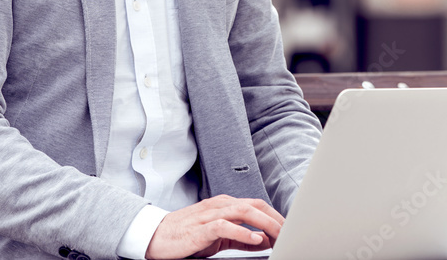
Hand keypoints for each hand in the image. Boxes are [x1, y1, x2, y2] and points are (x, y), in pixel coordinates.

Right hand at [145, 194, 283, 258]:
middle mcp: (219, 205)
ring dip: (264, 223)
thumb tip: (265, 240)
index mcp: (225, 205)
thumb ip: (242, 237)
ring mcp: (209, 215)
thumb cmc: (187, 235)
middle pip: (254, 205)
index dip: (275, 215)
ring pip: (243, 212)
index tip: (290, 229)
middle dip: (275, 218)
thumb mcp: (219, 236)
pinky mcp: (200, 228)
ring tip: (280, 234)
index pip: (257, 205)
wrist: (156, 237)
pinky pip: (225, 226)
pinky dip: (243, 232)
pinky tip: (256, 239)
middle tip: (290, 232)